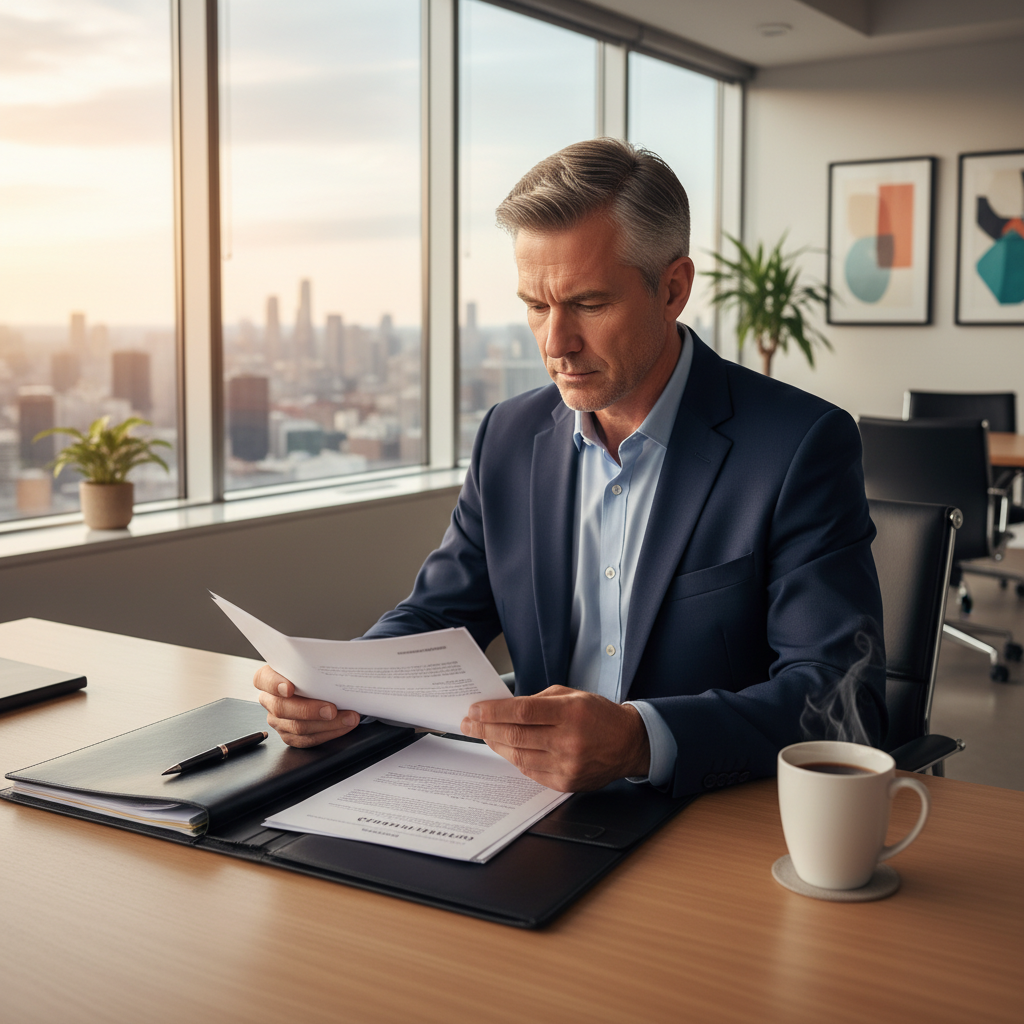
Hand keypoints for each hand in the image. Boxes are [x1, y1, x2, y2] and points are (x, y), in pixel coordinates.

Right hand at [252, 665, 360, 747]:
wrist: (318, 685)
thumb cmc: (312, 672)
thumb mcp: (309, 663)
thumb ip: (312, 664)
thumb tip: (332, 664)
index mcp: (268, 678)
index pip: (263, 679)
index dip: (274, 684)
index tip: (290, 688)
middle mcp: (270, 700)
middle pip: (282, 708)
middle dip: (310, 710)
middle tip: (332, 709)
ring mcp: (278, 720)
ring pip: (297, 727)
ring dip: (327, 724)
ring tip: (348, 718)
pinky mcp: (289, 735)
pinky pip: (306, 740)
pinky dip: (328, 733)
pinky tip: (343, 726)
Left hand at [459, 685, 649, 791]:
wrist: (629, 744)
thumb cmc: (599, 715)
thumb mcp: (572, 695)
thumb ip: (538, 701)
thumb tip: (504, 709)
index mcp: (571, 712)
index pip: (521, 712)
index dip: (493, 712)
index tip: (475, 710)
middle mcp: (569, 741)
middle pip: (515, 736)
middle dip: (486, 729)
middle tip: (469, 724)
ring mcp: (567, 765)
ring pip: (518, 756)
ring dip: (496, 745)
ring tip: (484, 735)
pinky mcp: (566, 783)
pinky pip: (530, 772)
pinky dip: (515, 759)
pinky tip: (507, 749)